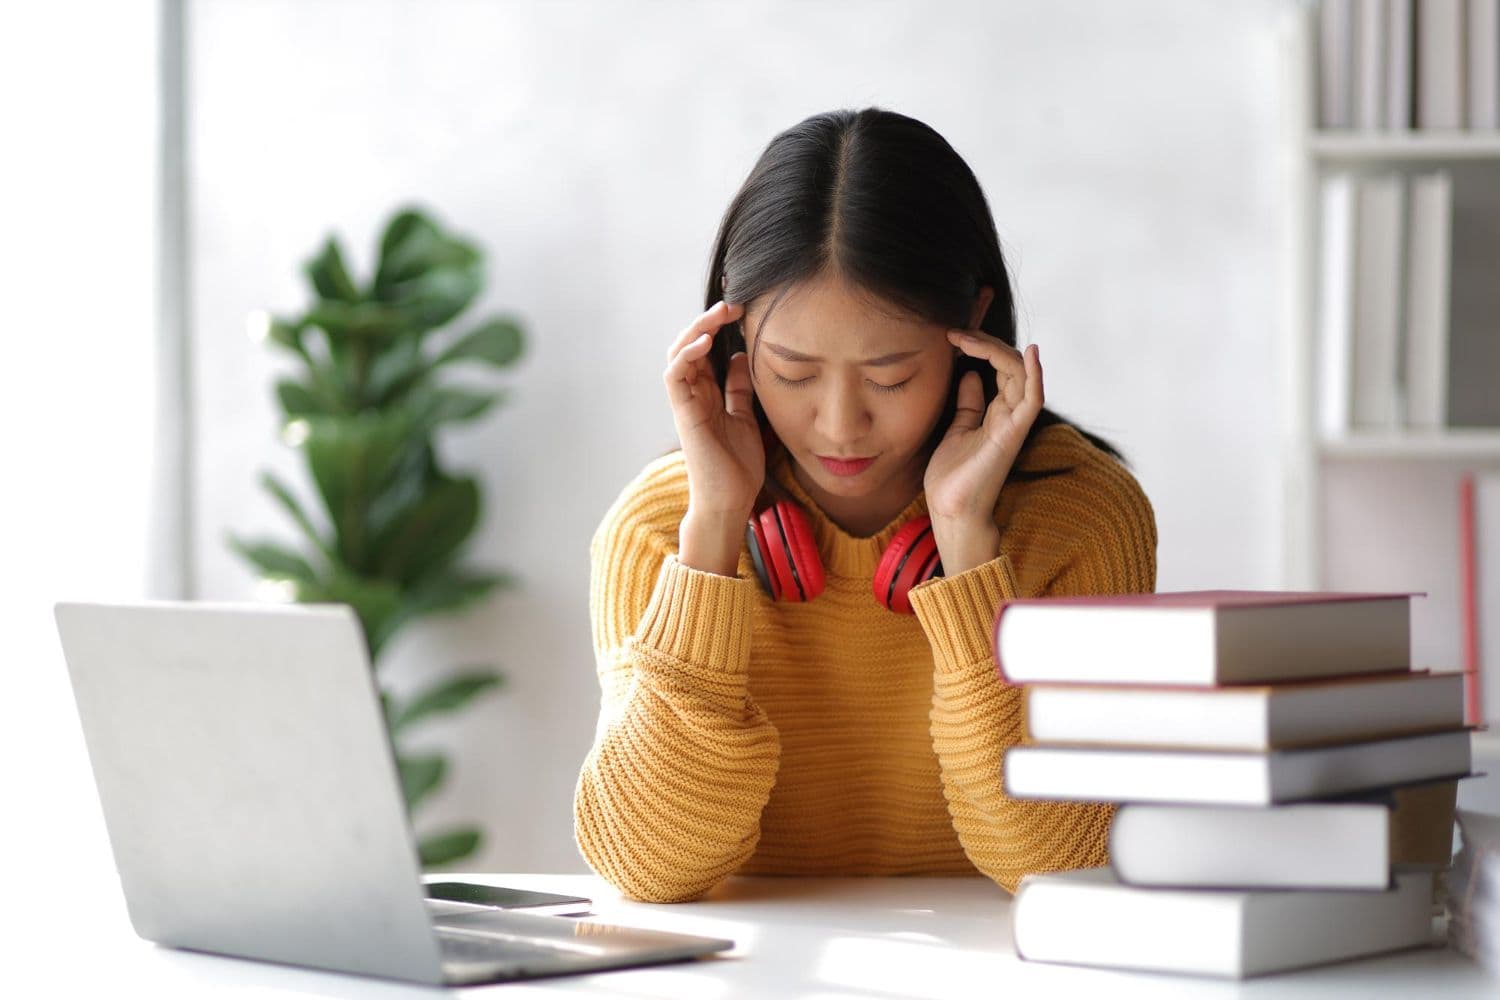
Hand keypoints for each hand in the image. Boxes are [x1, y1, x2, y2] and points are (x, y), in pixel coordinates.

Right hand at [662, 299, 763, 526]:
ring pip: (678, 355)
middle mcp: (692, 395)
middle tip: (732, 304)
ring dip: (696, 330)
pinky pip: (675, 376)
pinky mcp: (684, 413)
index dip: (717, 327)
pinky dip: (687, 355)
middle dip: (707, 321)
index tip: (742, 311)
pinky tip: (705, 341)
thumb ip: (739, 389)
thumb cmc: (736, 466)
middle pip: (689, 346)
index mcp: (707, 395)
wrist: (730, 501)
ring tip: (718, 313)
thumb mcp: (745, 417)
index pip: (705, 352)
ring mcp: (685, 403)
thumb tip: (741, 358)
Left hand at [923, 332, 1043, 571]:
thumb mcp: (956, 429)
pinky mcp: (1012, 434)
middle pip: (1011, 365)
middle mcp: (1010, 414)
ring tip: (969, 337)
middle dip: (985, 343)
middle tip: (955, 332)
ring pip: (1021, 374)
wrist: (950, 509)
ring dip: (997, 350)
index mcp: (997, 412)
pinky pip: (1033, 399)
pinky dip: (1035, 375)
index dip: (981, 347)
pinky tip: (1031, 352)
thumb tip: (969, 374)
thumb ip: (968, 404)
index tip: (952, 336)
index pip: (1001, 368)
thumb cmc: (953, 477)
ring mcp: (1014, 423)